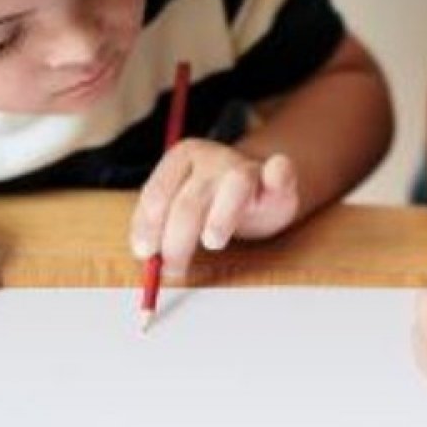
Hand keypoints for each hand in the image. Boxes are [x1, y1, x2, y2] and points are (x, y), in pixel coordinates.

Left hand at [129, 139, 298, 276]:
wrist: (256, 186)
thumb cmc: (212, 202)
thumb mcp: (178, 207)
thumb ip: (161, 227)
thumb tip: (145, 256)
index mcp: (182, 158)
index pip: (158, 192)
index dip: (148, 225)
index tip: (145, 253)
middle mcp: (212, 157)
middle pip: (190, 201)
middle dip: (176, 240)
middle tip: (173, 268)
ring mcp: (247, 166)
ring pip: (235, 187)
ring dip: (221, 218)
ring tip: (212, 243)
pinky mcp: (278, 177)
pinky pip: (280, 171)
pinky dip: (278, 175)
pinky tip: (274, 178)